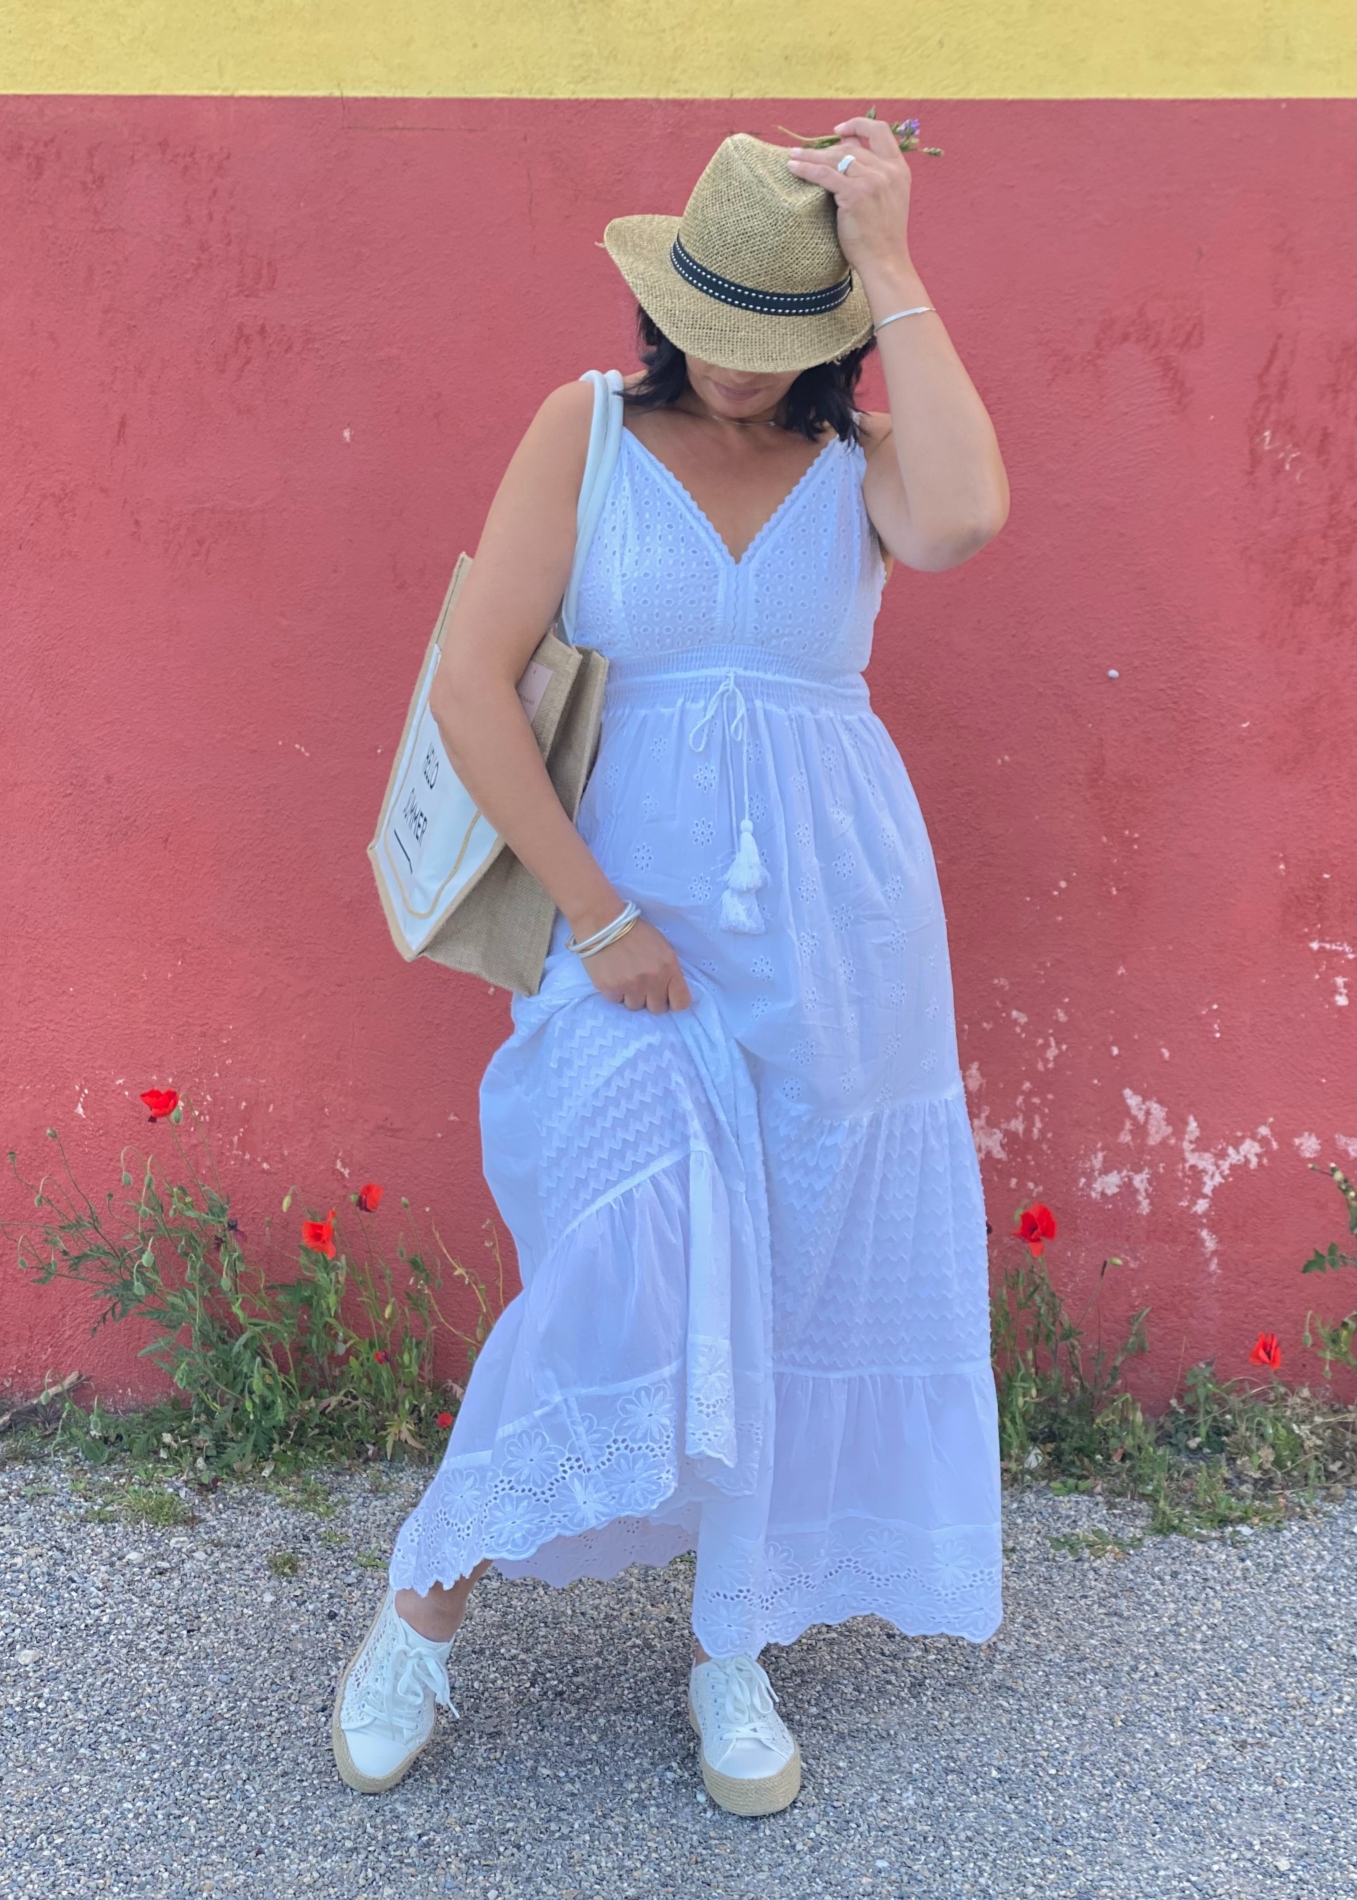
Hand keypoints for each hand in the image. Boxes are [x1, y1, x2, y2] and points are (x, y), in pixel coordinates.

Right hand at [584, 918, 691, 1012]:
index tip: (667, 996)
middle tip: (644, 986)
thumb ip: (668, 969)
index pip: (681, 1002)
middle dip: (652, 999)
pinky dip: (615, 992)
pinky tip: (613, 976)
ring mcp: (631, 986)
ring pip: (635, 1006)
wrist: (602, 922)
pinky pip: (616, 1001)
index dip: (674, 1001)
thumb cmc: (634, 931)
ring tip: (626, 979)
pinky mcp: (610, 989)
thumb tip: (668, 989)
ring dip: (632, 996)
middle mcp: (652, 980)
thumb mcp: (662, 946)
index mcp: (669, 967)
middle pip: (657, 1008)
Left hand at [786, 115, 914, 292]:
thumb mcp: (888, 200)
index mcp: (898, 169)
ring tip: (792, 156)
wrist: (886, 262)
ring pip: (835, 158)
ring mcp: (872, 181)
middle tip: (803, 152)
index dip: (857, 125)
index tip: (838, 130)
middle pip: (850, 148)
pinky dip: (806, 169)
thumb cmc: (882, 237)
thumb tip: (847, 153)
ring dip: (810, 156)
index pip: (880, 131)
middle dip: (824, 149)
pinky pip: (825, 175)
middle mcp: (887, 170)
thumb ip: (874, 176)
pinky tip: (793, 167)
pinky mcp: (855, 194)